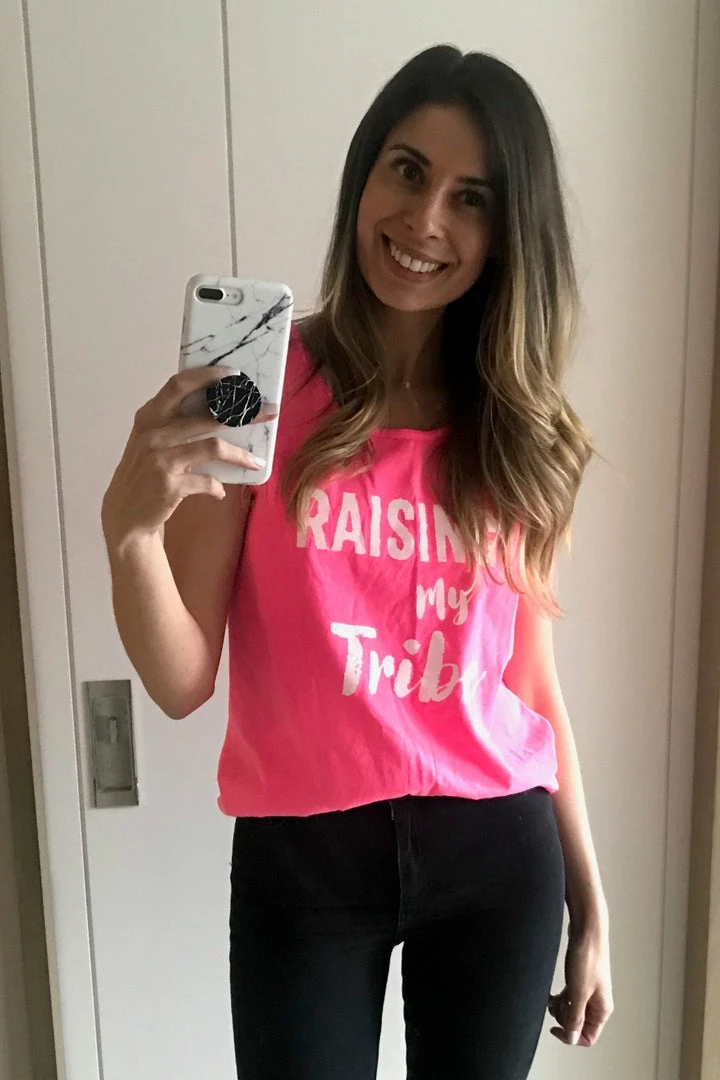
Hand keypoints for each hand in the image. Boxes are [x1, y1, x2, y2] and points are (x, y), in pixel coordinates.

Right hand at [101, 365, 264, 548]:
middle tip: (269, 411)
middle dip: (244, 412)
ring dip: (240, 454)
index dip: (208, 376)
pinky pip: (207, 481)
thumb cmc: (144, 472)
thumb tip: (222, 409)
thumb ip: (175, 423)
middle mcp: (154, 433)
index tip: (236, 375)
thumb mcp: (151, 441)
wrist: (125, 514)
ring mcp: (161, 459)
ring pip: (213, 447)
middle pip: (207, 414)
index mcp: (150, 416)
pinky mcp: (170, 485)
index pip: (180, 384)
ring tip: (255, 461)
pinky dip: (217, 487)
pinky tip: (219, 491)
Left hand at [548, 923, 612, 1047]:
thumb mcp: (578, 992)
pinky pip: (569, 997)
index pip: (588, 1037)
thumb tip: (572, 1038)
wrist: (586, 929)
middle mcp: (597, 1002)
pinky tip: (552, 993)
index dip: (571, 1036)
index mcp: (602, 1009)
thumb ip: (575, 1017)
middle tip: (555, 1005)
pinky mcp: (580, 979)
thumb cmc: (587, 957)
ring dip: (560, 1007)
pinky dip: (560, 997)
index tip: (555, 1027)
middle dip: (564, 1018)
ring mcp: (589, 990)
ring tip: (552, 997)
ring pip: (572, 1010)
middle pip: (578, 1024)